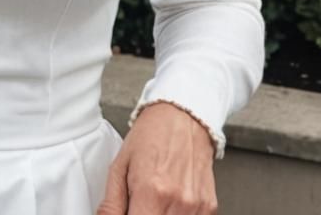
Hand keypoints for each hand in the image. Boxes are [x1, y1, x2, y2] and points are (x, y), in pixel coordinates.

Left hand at [96, 101, 217, 213]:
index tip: (128, 211)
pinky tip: (170, 201)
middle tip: (139, 204)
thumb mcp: (120, 165)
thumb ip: (111, 203)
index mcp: (151, 191)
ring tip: (154, 201)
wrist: (182, 116)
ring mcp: (196, 206)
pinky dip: (176, 214)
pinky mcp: (209, 207)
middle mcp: (177, 202)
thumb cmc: (151, 135)